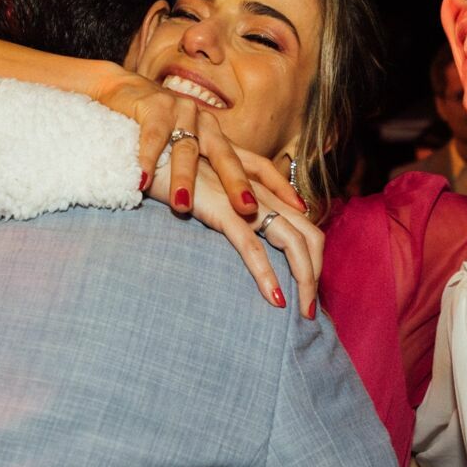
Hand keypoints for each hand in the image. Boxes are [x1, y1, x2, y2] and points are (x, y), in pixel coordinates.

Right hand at [92, 71, 301, 218]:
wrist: (123, 92)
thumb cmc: (158, 131)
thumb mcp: (189, 153)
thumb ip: (211, 177)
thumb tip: (243, 212)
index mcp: (220, 139)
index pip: (257, 163)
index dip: (279, 185)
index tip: (301, 209)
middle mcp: (207, 124)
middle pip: (226, 157)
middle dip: (236, 184)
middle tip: (247, 209)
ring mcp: (181, 113)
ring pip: (185, 150)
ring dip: (182, 178)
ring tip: (181, 205)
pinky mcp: (152, 108)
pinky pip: (151, 138)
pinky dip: (145, 159)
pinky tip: (141, 179)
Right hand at [148, 159, 324, 315]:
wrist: (150, 153)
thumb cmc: (180, 177)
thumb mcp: (214, 196)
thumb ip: (233, 214)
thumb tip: (244, 242)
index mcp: (264, 192)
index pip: (306, 226)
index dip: (314, 258)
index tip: (308, 288)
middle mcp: (263, 195)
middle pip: (310, 235)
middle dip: (316, 275)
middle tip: (311, 309)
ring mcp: (246, 201)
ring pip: (293, 242)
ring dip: (304, 281)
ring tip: (304, 313)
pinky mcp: (223, 210)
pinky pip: (253, 248)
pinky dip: (268, 276)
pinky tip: (274, 299)